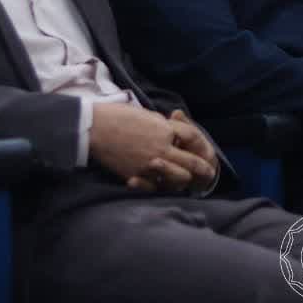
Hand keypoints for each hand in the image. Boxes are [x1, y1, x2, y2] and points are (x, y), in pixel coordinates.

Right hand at [88, 103, 215, 191]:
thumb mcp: (147, 115)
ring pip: (179, 178)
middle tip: (207, 173)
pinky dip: (162, 185)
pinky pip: (157, 186)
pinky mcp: (136, 175)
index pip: (193, 138)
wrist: (94, 128)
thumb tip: (172, 132)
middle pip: (192, 163)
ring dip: (183, 178)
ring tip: (184, 179)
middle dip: (202, 169)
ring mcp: (150, 164)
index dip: (201, 146)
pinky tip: (163, 183)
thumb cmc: (118, 116)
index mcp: (165, 130)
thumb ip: (163, 127)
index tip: (206, 153)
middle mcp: (162, 148)